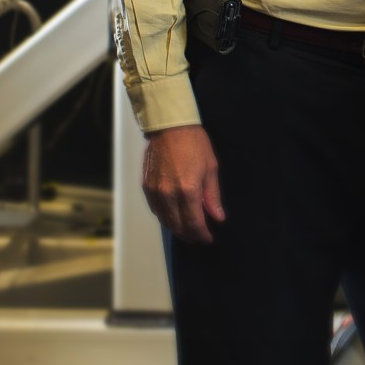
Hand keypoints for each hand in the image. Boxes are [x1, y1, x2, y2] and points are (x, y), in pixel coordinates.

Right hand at [142, 124, 224, 244]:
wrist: (169, 125)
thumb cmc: (194, 143)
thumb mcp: (210, 168)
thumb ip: (212, 196)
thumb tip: (218, 217)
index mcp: (188, 190)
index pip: (194, 223)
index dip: (202, 235)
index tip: (208, 238)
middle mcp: (169, 194)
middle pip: (178, 227)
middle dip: (190, 235)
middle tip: (199, 236)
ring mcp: (155, 191)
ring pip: (165, 221)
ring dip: (177, 228)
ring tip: (188, 228)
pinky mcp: (146, 187)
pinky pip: (156, 209)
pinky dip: (165, 217)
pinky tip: (173, 215)